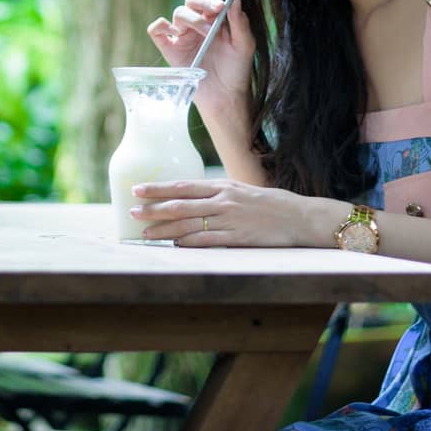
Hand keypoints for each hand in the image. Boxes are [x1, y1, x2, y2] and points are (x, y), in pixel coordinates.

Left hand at [129, 178, 309, 247]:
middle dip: (153, 209)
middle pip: (180, 204)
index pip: (182, 186)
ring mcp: (230, 219)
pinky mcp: (238, 238)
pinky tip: (174, 244)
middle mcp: (223, 200)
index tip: (137, 189)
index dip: (158, 188)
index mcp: (222, 186)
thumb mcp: (240, 191)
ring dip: (164, 229)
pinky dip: (188, 243)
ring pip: (189, 223)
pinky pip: (207, 240)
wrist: (298, 217)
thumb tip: (191, 198)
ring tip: (146, 232)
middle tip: (132, 212)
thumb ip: (217, 194)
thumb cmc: (269, 204)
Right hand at [146, 0, 253, 130]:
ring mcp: (182, 35)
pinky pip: (156, 31)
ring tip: (209, 32)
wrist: (225, 96)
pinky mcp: (170, 49)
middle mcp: (197, 23)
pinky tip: (175, 33)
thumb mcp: (244, 46)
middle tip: (217, 8)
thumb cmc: (236, 69)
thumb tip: (235, 0)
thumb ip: (240, 23)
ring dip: (193, 18)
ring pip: (179, 13)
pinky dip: (160, 26)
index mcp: (215, 18)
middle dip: (205, 0)